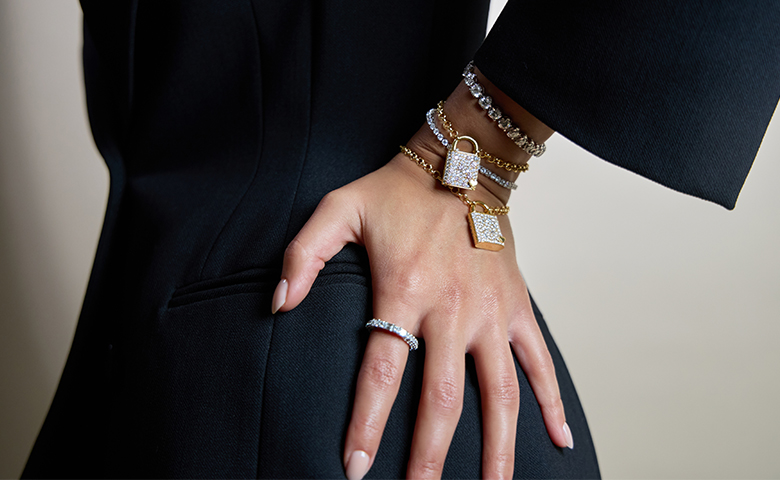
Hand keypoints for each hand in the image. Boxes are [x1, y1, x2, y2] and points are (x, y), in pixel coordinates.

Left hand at [272, 139, 571, 478]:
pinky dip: (552, 404)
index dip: (367, 424)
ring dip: (497, 449)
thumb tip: (278, 305)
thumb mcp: (338, 209)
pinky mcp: (519, 307)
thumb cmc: (397, 190)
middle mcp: (453, 309)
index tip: (356, 470)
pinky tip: (559, 443)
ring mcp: (492, 312)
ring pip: (500, 393)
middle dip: (429, 457)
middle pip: (442, 399)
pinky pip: (540, 363)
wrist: (462, 164)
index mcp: (405, 289)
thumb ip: (302, 256)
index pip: (382, 372)